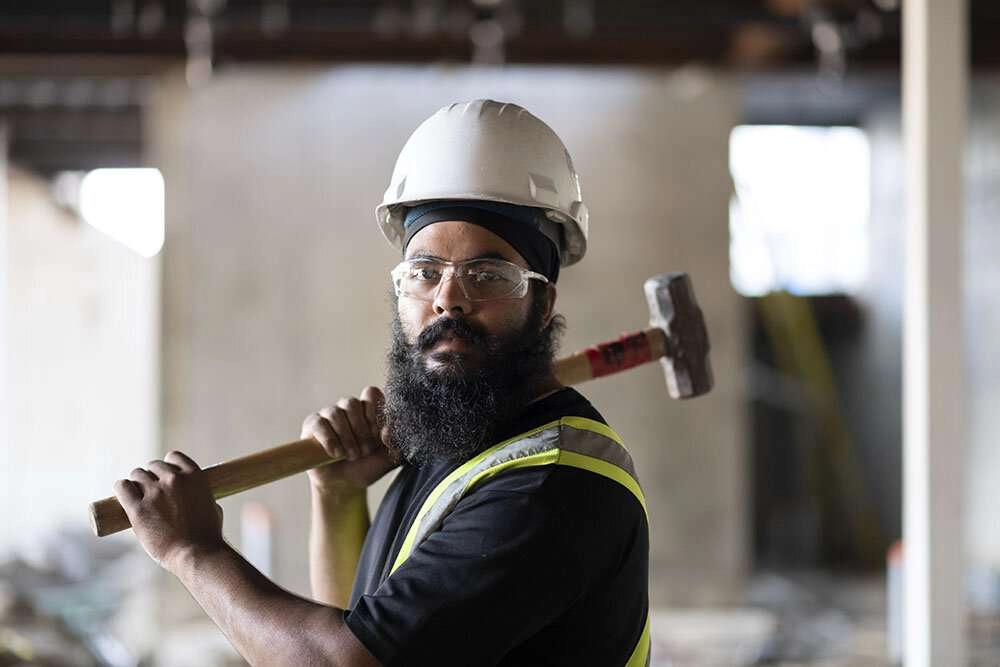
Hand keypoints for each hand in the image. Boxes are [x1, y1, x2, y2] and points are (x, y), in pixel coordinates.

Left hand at [113, 450, 225, 573]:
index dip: (168, 466)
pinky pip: (122, 488)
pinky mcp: (138, 509)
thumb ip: (200, 496)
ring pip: (137, 475)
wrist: (197, 554)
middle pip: (153, 466)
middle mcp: (174, 479)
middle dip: (151, 476)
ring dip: (136, 482)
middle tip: (149, 489)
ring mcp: (155, 493)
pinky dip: (121, 488)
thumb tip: (194, 497)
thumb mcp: (212, 506)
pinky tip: (123, 493)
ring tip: (136, 494)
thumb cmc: (208, 536)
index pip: (174, 457)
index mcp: (194, 476)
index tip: (164, 475)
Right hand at [301, 386, 399, 496]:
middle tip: (365, 450)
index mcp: (368, 409)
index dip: (375, 411)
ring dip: (346, 437)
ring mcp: (329, 415)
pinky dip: (329, 439)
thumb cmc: (367, 466)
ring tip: (352, 456)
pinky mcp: (312, 425)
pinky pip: (319, 423)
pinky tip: (336, 453)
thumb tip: (388, 430)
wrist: (345, 485)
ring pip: (335, 412)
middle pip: (353, 402)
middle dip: (361, 429)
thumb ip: (396, 443)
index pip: (371, 393)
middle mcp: (348, 408)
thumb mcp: (388, 458)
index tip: (378, 434)